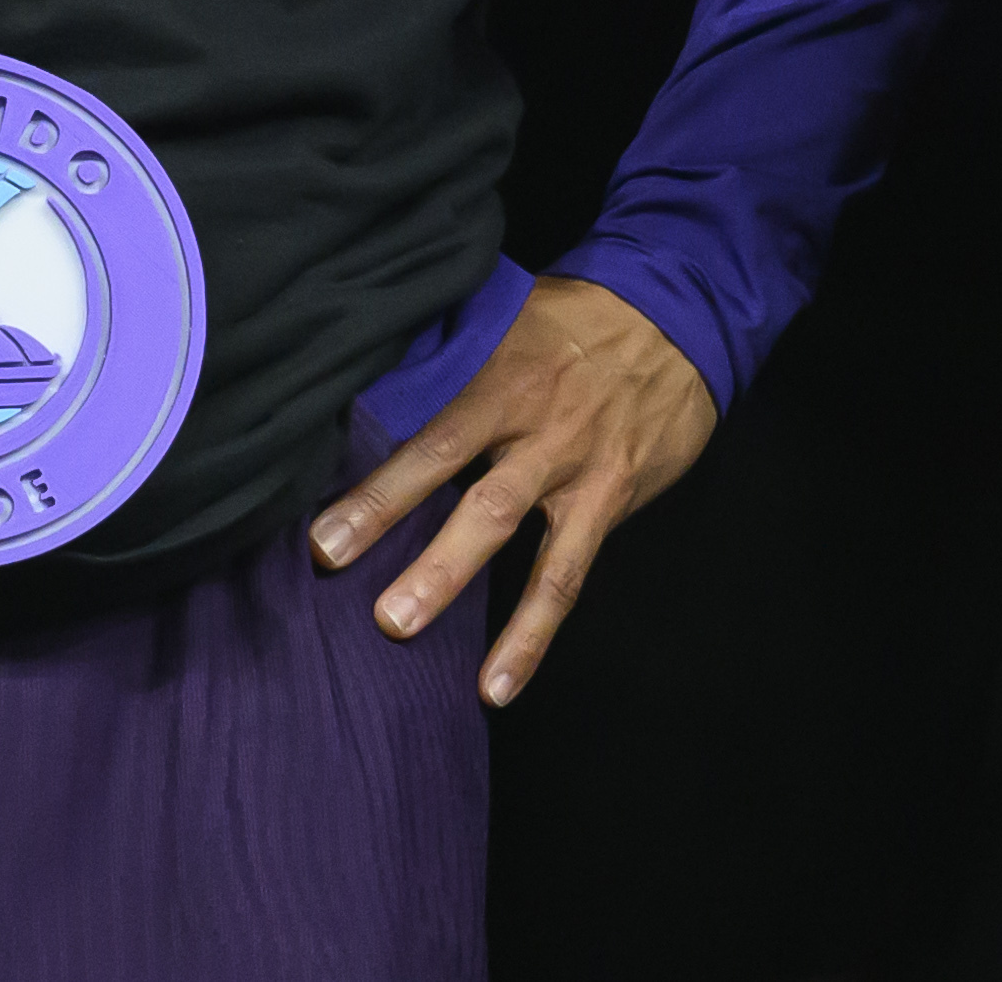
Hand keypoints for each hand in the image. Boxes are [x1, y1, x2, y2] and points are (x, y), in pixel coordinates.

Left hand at [311, 278, 715, 704]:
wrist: (678, 318)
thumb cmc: (575, 318)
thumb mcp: (513, 315)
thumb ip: (455, 353)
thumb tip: (376, 373)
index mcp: (502, 378)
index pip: (431, 435)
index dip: (378, 481)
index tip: (323, 525)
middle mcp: (534, 426)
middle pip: (461, 480)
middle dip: (394, 521)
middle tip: (330, 561)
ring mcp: (573, 468)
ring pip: (507, 531)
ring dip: (452, 580)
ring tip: (397, 628)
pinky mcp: (607, 501)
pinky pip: (566, 576)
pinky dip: (532, 634)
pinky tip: (498, 685)